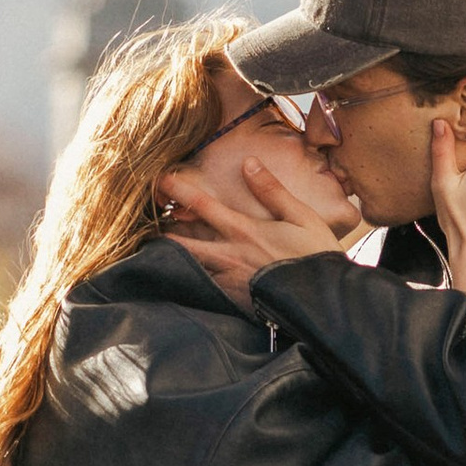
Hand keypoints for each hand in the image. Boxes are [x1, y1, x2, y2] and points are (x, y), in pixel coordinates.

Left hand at [158, 157, 351, 308]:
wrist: (321, 302)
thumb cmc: (315, 256)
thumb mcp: (301, 216)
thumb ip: (272, 190)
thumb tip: (249, 163)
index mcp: (243, 231)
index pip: (202, 205)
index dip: (179, 189)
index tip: (160, 179)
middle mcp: (228, 255)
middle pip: (182, 242)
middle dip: (161, 232)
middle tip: (144, 224)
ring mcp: (226, 280)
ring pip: (187, 266)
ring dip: (171, 256)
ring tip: (154, 249)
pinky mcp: (231, 300)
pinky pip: (201, 287)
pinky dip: (188, 279)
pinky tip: (181, 277)